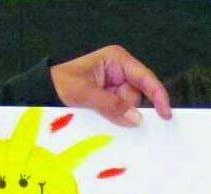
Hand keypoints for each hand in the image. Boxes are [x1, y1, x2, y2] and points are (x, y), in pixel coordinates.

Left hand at [49, 45, 172, 126]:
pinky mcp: (112, 97)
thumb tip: (135, 118)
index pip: (144, 78)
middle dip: (128, 108)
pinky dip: (116, 117)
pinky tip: (103, 117)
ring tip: (98, 112)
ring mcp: (117, 84)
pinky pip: (121, 111)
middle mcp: (120, 70)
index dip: (158, 95)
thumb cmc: (61, 83)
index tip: (165, 112)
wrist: (45, 91)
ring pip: (130, 106)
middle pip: (137, 95)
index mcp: (117, 60)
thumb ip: (111, 105)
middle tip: (113, 115)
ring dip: (119, 114)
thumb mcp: (85, 93)